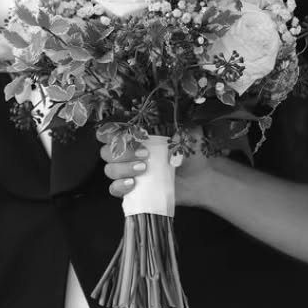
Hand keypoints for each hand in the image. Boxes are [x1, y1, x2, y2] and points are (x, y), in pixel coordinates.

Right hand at [96, 127, 245, 205]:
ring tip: (145, 169)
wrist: (201, 177)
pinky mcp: (132, 190)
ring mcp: (128, 172)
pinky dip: (120, 186)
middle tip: (146, 154)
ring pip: (109, 169)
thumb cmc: (191, 151)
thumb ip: (178, 123)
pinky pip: (113, 189)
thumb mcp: (188, 132)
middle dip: (123, 152)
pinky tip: (134, 184)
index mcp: (136, 136)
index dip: (110, 132)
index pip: (109, 131)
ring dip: (123, 168)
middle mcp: (128, 153)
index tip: (129, 134)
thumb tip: (168, 117)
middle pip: (106, 151)